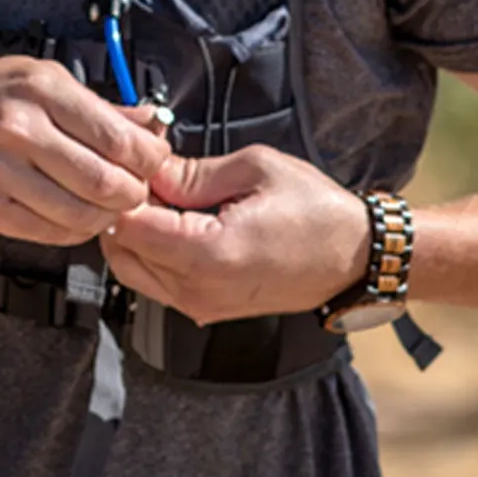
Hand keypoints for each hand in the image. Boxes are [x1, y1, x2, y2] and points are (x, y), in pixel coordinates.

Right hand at [0, 57, 172, 246]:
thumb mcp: (30, 79)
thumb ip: (94, 105)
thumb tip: (149, 121)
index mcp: (40, 88)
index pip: (121, 137)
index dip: (148, 160)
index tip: (152, 164)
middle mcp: (20, 126)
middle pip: (107, 181)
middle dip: (131, 195)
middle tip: (130, 193)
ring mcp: (1, 169)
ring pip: (83, 213)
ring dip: (103, 218)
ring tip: (100, 207)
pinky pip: (50, 232)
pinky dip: (71, 232)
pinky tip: (69, 217)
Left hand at [100, 145, 369, 324]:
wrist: (355, 257)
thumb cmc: (316, 211)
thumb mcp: (254, 169)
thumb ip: (190, 173)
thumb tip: (147, 170)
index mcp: (208, 254)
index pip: (127, 227)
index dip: (124, 191)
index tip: (138, 167)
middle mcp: (198, 290)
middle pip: (122, 252)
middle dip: (125, 213)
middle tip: (151, 180)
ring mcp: (201, 306)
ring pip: (134, 270)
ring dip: (138, 234)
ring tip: (169, 199)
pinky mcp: (207, 309)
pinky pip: (158, 282)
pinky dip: (155, 252)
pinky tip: (180, 222)